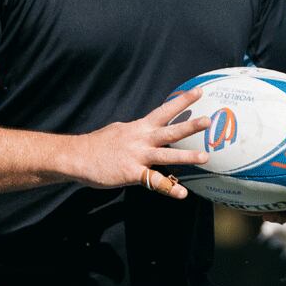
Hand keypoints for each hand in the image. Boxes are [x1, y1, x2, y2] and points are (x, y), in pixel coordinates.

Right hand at [68, 88, 209, 198]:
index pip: (164, 110)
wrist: (77, 157)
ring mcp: (137, 156)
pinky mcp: (132, 173)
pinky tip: (182, 193)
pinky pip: (155, 182)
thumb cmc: (99, 144)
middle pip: (170, 131)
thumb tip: (146, 127)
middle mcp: (141, 139)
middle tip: (209, 120)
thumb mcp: (120, 130)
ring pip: (166, 156)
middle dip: (190, 126)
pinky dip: (169, 188)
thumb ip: (136, 130)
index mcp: (139, 127)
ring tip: (205, 157)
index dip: (182, 101)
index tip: (198, 92)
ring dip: (187, 156)